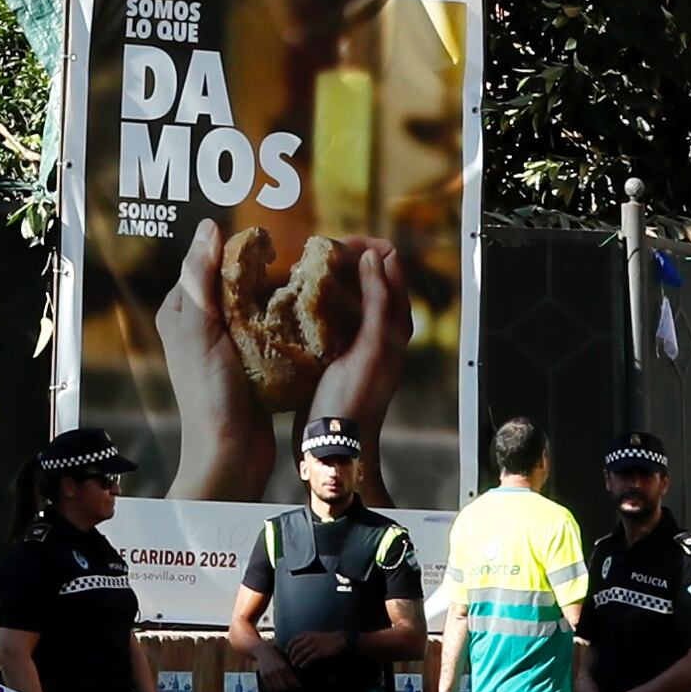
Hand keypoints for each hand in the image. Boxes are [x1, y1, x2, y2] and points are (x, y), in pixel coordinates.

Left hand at [153, 223, 281, 498]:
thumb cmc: (209, 393)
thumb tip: (210, 227)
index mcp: (180, 313)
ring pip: (253, 304)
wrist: (231, 453)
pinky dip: (283, 319)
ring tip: (307, 278)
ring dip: (275, 293)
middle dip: (259, 268)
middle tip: (296, 255)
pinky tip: (306, 310)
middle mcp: (200, 325)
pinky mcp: (251, 362)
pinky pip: (268, 329)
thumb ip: (201, 279)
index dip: (233, 247)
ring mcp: (227, 345)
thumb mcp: (199, 329)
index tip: (268, 236)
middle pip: (232, 282)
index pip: (205, 263)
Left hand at [288, 630, 339, 670]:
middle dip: (291, 655)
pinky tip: (302, 666)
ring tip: (294, 664)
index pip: (294, 640)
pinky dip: (304, 663)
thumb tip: (298, 645)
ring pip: (301, 654)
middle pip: (296, 648)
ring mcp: (314, 646)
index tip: (286, 651)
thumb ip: (306, 638)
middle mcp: (309, 639)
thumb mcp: (314, 635)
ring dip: (296, 660)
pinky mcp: (319, 652)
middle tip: (290, 660)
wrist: (338, 639)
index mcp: (307, 634)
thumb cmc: (326, 638)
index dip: (289, 646)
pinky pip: (309, 658)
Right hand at [310, 240, 408, 463]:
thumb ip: (377, 302)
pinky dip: (316, 303)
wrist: (334, 447)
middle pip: (368, 279)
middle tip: (315, 253)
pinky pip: (329, 317)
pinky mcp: (334, 354)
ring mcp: (356, 342)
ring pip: (346, 297)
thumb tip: (376, 256)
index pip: (391, 268)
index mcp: (395, 325)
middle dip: (345, 260)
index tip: (339, 244)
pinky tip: (295, 300)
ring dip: (328, 279)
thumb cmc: (355, 400)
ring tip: (302, 270)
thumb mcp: (371, 347)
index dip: (369, 249)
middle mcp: (379, 330)